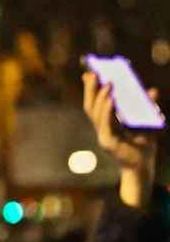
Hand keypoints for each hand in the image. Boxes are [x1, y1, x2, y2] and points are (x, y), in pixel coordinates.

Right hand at [83, 72, 158, 206]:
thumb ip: (147, 107)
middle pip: (90, 106)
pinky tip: (111, 100)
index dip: (90, 89)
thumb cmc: (144, 146)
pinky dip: (107, 110)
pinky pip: (105, 123)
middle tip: (93, 74)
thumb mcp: (146, 123)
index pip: (94, 104)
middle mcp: (101, 129)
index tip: (89, 73)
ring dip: (101, 97)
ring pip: (96, 113)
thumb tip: (153, 90)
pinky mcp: (107, 142)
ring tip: (108, 84)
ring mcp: (102, 135)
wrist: (143, 167)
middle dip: (91, 90)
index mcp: (106, 124)